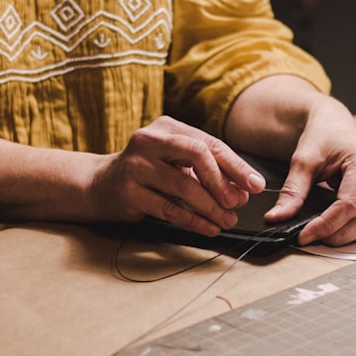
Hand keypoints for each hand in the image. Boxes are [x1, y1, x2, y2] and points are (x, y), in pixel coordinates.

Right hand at [93, 116, 266, 235]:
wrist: (100, 184)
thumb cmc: (146, 172)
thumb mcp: (175, 163)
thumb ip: (207, 173)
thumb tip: (242, 191)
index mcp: (167, 127)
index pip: (208, 143)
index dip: (235, 165)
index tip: (255, 185)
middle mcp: (149, 141)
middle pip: (197, 155)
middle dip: (222, 181)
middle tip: (238, 203)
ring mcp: (136, 166)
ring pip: (184, 186)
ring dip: (211, 207)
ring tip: (228, 220)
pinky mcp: (128, 192)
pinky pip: (169, 208)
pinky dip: (194, 220)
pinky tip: (209, 227)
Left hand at [264, 100, 355, 245]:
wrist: (333, 123)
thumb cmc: (323, 135)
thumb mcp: (303, 160)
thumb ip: (292, 191)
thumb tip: (277, 217)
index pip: (349, 205)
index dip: (326, 225)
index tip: (303, 235)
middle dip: (338, 236)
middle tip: (310, 238)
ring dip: (346, 237)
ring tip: (319, 235)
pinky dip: (352, 230)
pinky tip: (332, 230)